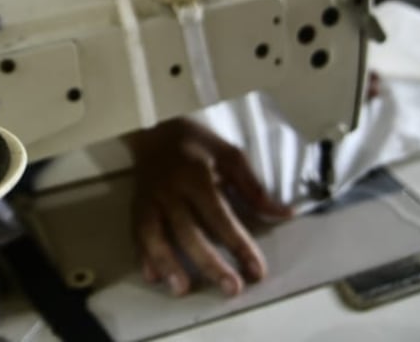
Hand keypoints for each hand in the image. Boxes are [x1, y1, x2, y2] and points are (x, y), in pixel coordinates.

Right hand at [125, 118, 289, 297]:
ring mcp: (150, 200)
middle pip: (188, 231)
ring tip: (183, 289)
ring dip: (168, 264)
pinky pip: (137, 234)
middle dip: (210, 263)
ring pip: (156, 235)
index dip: (239, 244)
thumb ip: (253, 187)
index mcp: (196, 175)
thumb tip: (283, 214)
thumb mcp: (229, 155)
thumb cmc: (195, 143)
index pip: (220, 216)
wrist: (153, 128)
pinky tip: (153, 277)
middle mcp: (171, 190)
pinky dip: (144, 256)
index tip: (256, 270)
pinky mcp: (136, 206)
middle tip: (231, 288)